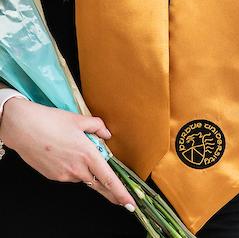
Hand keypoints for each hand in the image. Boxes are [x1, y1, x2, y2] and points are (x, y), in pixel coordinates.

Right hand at [0, 98, 134, 209]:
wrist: (24, 129)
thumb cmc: (52, 121)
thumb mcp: (80, 119)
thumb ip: (98, 127)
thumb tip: (107, 135)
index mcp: (87, 154)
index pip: (108, 179)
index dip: (120, 192)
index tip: (130, 203)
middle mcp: (77, 168)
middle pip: (98, 183)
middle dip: (112, 193)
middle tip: (122, 200)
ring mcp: (64, 174)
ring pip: (83, 176)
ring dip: (88, 170)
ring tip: (78, 152)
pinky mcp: (53, 176)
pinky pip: (70, 175)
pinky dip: (74, 168)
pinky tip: (66, 154)